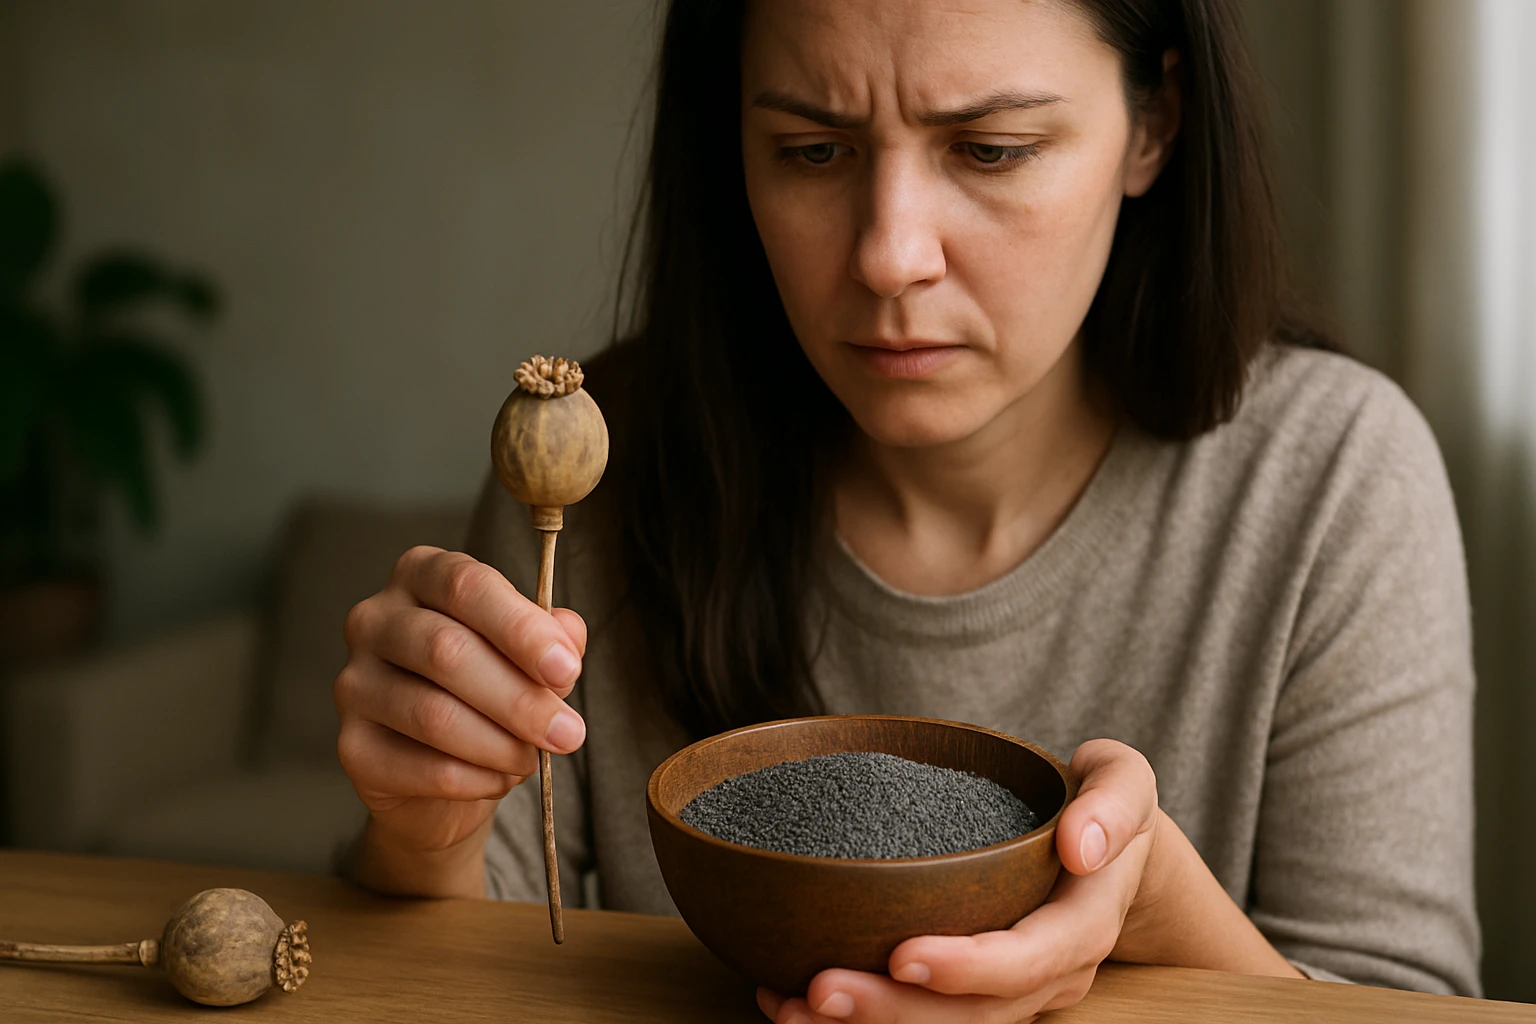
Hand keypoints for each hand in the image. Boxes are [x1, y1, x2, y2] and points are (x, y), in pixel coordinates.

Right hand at [334, 546, 586, 879]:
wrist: (444, 773)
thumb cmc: (490, 690)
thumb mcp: (530, 654)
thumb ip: (552, 638)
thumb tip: (567, 636)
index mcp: (422, 574)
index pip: (467, 586)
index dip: (521, 629)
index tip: (566, 670)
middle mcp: (375, 619)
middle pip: (446, 651)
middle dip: (519, 698)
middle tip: (568, 733)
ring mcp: (354, 682)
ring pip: (433, 714)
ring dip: (500, 744)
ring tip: (533, 758)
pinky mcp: (352, 746)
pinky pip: (421, 767)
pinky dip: (475, 779)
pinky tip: (500, 779)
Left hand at [757, 739, 1159, 1023]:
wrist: (1104, 850)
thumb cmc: (1100, 805)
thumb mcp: (1123, 781)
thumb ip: (1114, 803)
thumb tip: (1078, 845)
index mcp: (1083, 923)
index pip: (1032, 958)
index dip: (970, 967)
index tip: (904, 954)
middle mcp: (1049, 974)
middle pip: (976, 1015)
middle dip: (896, 1012)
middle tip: (821, 990)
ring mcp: (1012, 995)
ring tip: (789, 1008)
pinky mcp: (973, 996)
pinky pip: (921, 1019)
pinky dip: (860, 1020)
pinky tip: (789, 1002)